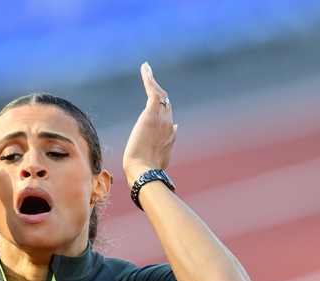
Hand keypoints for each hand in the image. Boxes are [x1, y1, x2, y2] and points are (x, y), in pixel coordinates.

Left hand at [123, 63, 175, 182]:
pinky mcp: (150, 116)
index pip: (168, 115)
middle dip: (158, 89)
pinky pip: (153, 93)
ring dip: (153, 81)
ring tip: (146, 69)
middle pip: (166, 102)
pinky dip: (149, 80)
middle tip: (149, 76)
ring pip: (160, 95)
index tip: (156, 95)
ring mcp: (161, 120)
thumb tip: (176, 130)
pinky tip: (145, 69)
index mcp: (170, 135)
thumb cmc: (146, 169)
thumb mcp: (161, 157)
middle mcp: (169, 125)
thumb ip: (167, 145)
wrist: (143, 171)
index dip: (163, 104)